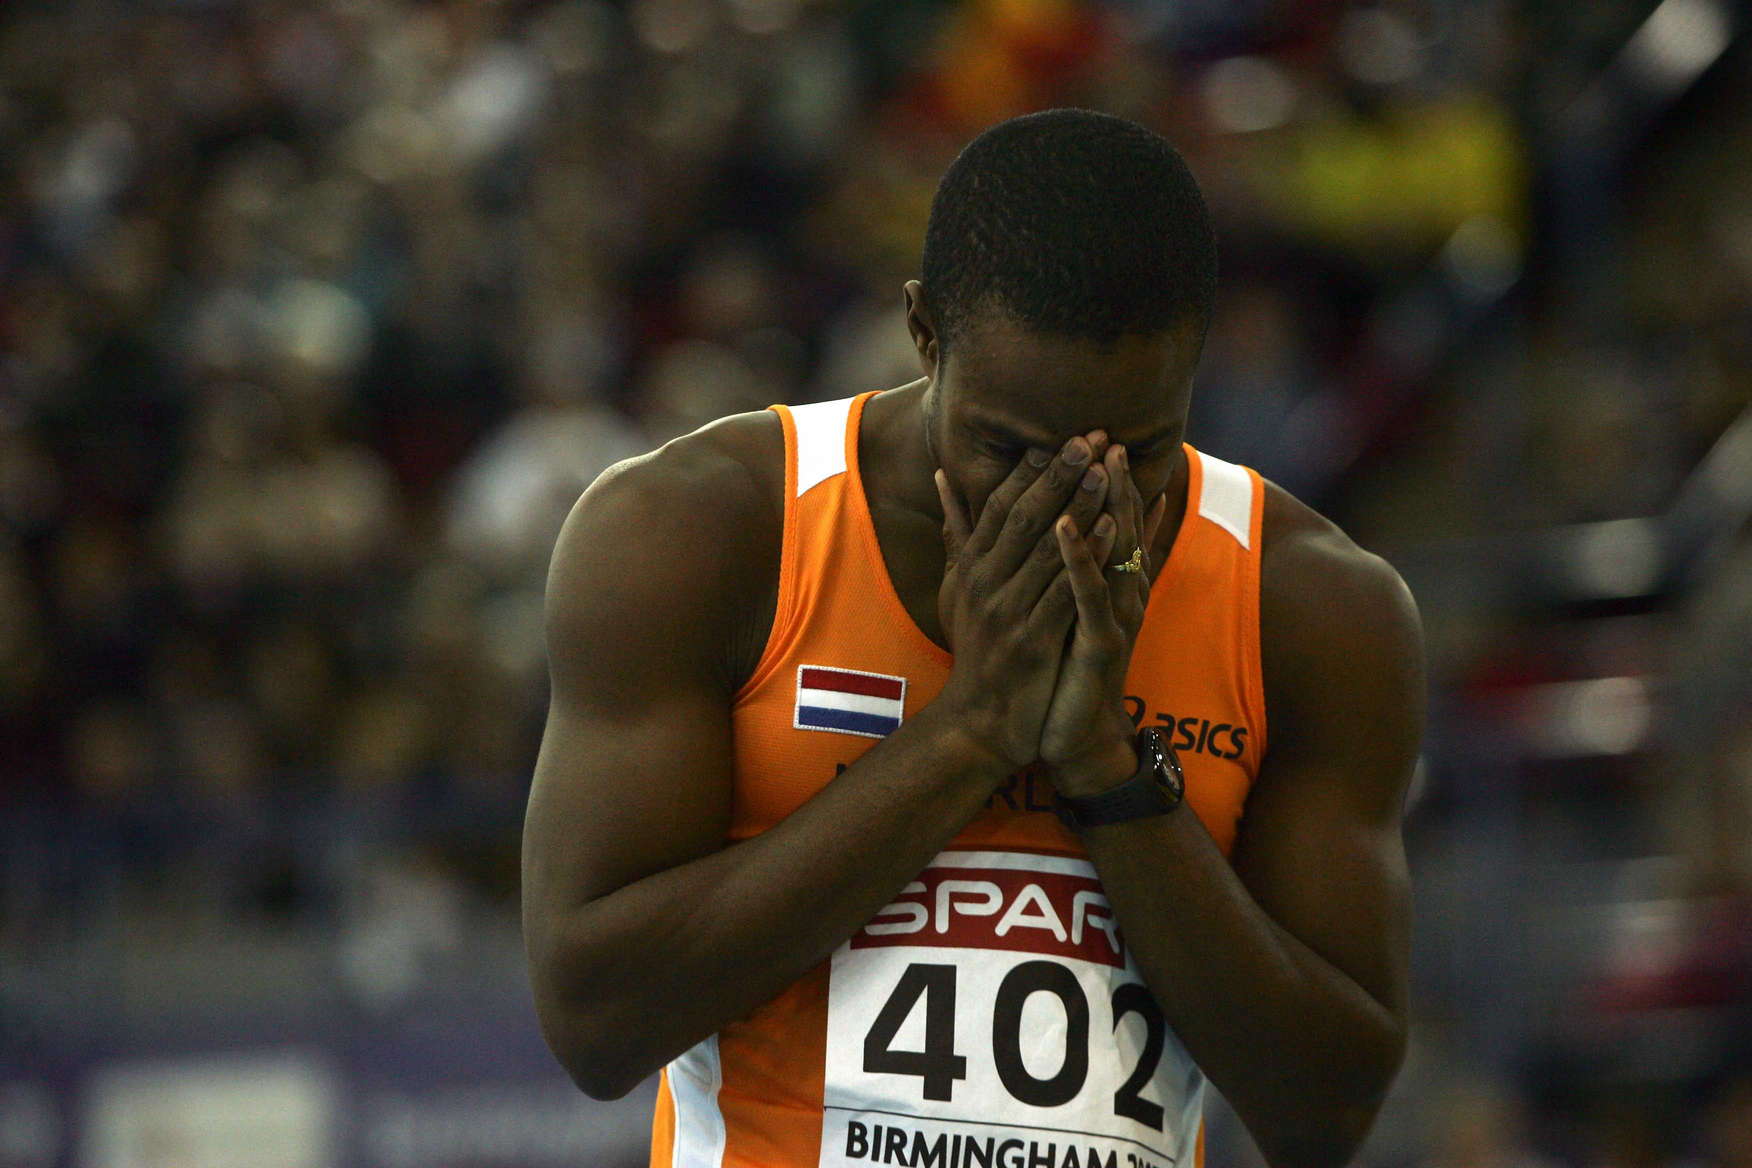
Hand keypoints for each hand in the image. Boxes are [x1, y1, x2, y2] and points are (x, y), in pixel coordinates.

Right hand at [935, 433, 1111, 769]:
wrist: (979, 721)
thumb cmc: (976, 650)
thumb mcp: (955, 590)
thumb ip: (956, 534)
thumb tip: (941, 476)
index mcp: (970, 568)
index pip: (996, 505)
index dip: (1028, 470)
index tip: (1058, 436)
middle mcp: (984, 583)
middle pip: (1023, 517)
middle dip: (1058, 475)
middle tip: (1089, 437)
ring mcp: (1007, 611)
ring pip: (1047, 548)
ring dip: (1079, 506)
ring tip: (1106, 470)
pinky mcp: (1032, 640)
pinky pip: (1065, 590)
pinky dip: (1088, 557)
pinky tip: (1112, 528)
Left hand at [1038, 443, 1168, 791]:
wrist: (1075, 739)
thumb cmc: (1067, 673)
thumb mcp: (1067, 614)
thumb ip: (1072, 573)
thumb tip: (1069, 530)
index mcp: (1110, 585)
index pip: (1114, 522)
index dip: (1111, 480)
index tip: (1101, 435)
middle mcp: (1121, 595)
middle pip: (1122, 526)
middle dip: (1115, 480)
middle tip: (1107, 435)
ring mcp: (1114, 616)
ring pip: (1114, 551)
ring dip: (1108, 506)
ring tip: (1100, 463)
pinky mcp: (1100, 641)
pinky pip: (1089, 591)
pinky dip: (1080, 556)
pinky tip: (1067, 526)